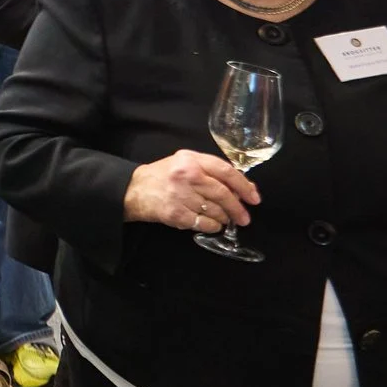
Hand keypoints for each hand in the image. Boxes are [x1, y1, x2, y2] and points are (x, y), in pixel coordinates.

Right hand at [122, 149, 259, 233]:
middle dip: (237, 208)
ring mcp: (180, 196)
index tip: (254, 198)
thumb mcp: (185, 163)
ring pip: (215, 211)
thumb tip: (242, 187)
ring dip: (224, 218)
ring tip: (225, 219)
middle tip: (244, 218)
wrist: (133, 190)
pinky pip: (203, 223)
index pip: (226, 172)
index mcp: (191, 160)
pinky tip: (212, 225)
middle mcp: (186, 176)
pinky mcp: (175, 213)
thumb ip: (211, 170)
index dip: (244, 186)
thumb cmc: (162, 176)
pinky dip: (212, 226)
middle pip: (223, 194)